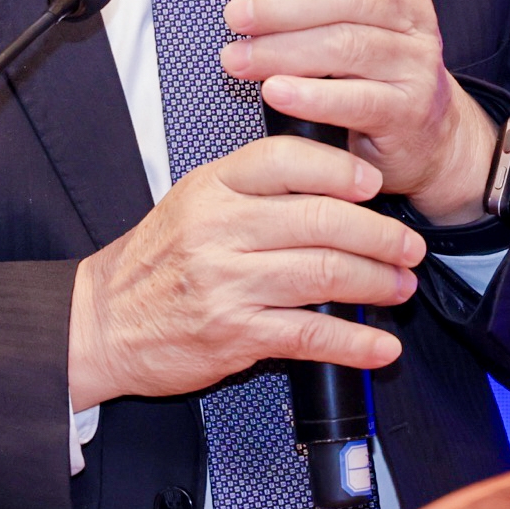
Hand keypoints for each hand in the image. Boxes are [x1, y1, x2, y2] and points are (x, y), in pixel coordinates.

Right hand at [67, 136, 415, 407]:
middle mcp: (218, 230)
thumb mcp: (193, 202)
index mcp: (211, 188)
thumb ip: (253, 187)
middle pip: (321, 220)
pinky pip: (310, 335)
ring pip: (324, 273)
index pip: (285, 161)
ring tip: (401, 287)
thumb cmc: (156, 263)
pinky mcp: (233, 334)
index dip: (340, 170)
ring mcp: (226, 284)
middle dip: (380, 235)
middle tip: (409, 247)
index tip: (376, 185)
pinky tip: (380, 347)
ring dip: (377, 283)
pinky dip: (354, 343)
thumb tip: (334, 181)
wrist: (101, 323)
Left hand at [219, 0, 497, 224]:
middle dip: (285, 4)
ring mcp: (415, 65)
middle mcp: (413, 18)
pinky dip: (311, 96)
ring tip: (239, 59)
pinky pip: (357, 101)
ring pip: (348, 48)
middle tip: (237, 16)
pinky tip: (276, 92)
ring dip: (284, 51)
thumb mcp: (341, 19)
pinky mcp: (407, 111)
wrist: (424, 132)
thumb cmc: (369, 67)